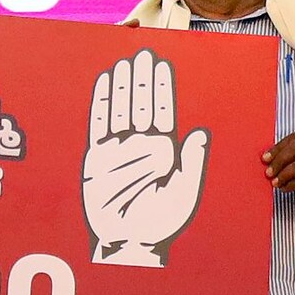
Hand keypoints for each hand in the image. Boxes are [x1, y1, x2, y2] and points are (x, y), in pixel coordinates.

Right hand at [82, 49, 209, 267]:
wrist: (128, 241)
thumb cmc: (159, 221)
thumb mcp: (184, 193)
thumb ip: (191, 164)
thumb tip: (199, 134)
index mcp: (162, 150)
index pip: (161, 110)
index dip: (160, 87)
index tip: (161, 64)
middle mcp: (139, 144)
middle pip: (140, 104)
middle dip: (142, 79)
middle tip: (142, 53)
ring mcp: (116, 149)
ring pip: (120, 108)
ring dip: (123, 85)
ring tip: (125, 62)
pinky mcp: (96, 156)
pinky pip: (98, 123)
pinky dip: (101, 103)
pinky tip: (104, 83)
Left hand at [263, 130, 294, 213]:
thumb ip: (290, 155)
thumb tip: (265, 158)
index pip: (294, 138)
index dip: (277, 148)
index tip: (264, 159)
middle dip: (278, 161)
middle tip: (268, 172)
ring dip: (284, 175)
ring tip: (275, 183)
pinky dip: (292, 184)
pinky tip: (285, 188)